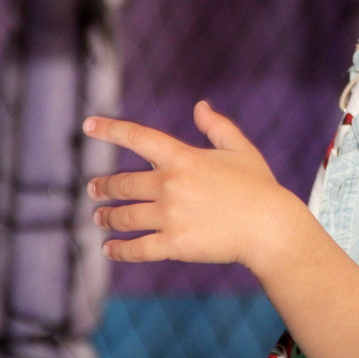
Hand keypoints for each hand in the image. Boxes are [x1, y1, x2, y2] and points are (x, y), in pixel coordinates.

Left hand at [84, 100, 299, 269]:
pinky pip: (136, 249)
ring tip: (99, 217)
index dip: (110, 129)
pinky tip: (110, 249)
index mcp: (183, 158)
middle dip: (103, 186)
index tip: (88, 124)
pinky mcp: (173, 245)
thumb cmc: (259, 186)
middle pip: (122, 184)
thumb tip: (200, 106)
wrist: (270, 227)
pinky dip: (119, 250)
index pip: (138, 137)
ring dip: (107, 217)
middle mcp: (170, 185)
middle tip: (93, 188)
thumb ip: (217, 126)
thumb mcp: (241, 149)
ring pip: (124, 217)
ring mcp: (169, 217)